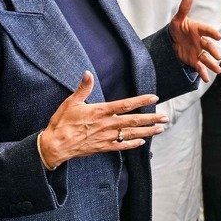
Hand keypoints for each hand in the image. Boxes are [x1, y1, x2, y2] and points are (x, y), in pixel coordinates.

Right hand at [38, 72, 166, 166]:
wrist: (56, 145)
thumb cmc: (62, 123)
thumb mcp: (71, 102)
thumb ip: (83, 88)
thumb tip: (87, 73)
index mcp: (101, 111)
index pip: (126, 104)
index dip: (141, 100)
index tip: (154, 97)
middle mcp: (107, 124)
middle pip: (134, 120)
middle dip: (151, 118)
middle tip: (165, 117)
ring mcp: (107, 137)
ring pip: (131, 134)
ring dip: (147, 131)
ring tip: (160, 129)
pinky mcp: (103, 147)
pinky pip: (122, 146)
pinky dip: (133, 144)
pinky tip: (142, 142)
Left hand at [166, 0, 220, 81]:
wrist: (171, 40)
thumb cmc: (176, 27)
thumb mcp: (177, 18)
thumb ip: (184, 7)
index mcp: (198, 30)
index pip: (207, 30)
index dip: (212, 33)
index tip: (218, 36)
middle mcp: (201, 41)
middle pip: (209, 46)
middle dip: (214, 52)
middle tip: (218, 56)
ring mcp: (198, 52)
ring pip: (207, 58)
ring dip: (212, 64)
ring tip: (218, 71)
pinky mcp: (194, 60)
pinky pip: (200, 67)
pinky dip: (203, 73)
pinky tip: (206, 79)